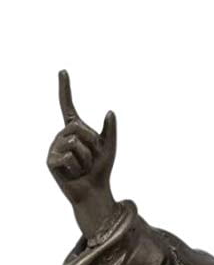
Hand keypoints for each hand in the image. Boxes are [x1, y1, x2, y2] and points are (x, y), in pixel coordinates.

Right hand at [47, 70, 116, 237]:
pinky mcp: (51, 161)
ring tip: (83, 168)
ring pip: (74, 144)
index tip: (63, 71)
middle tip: (90, 159)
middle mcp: (62, 136)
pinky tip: (74, 174)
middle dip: (91, 145)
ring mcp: (54, 148)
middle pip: (78, 129)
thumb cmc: (101, 171)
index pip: (68, 106)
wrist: (95, 192)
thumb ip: (110, 130)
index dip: (65, 88)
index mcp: (74, 130)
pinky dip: (77, 167)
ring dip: (86, 159)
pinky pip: (68, 157)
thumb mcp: (109, 148)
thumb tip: (110, 111)